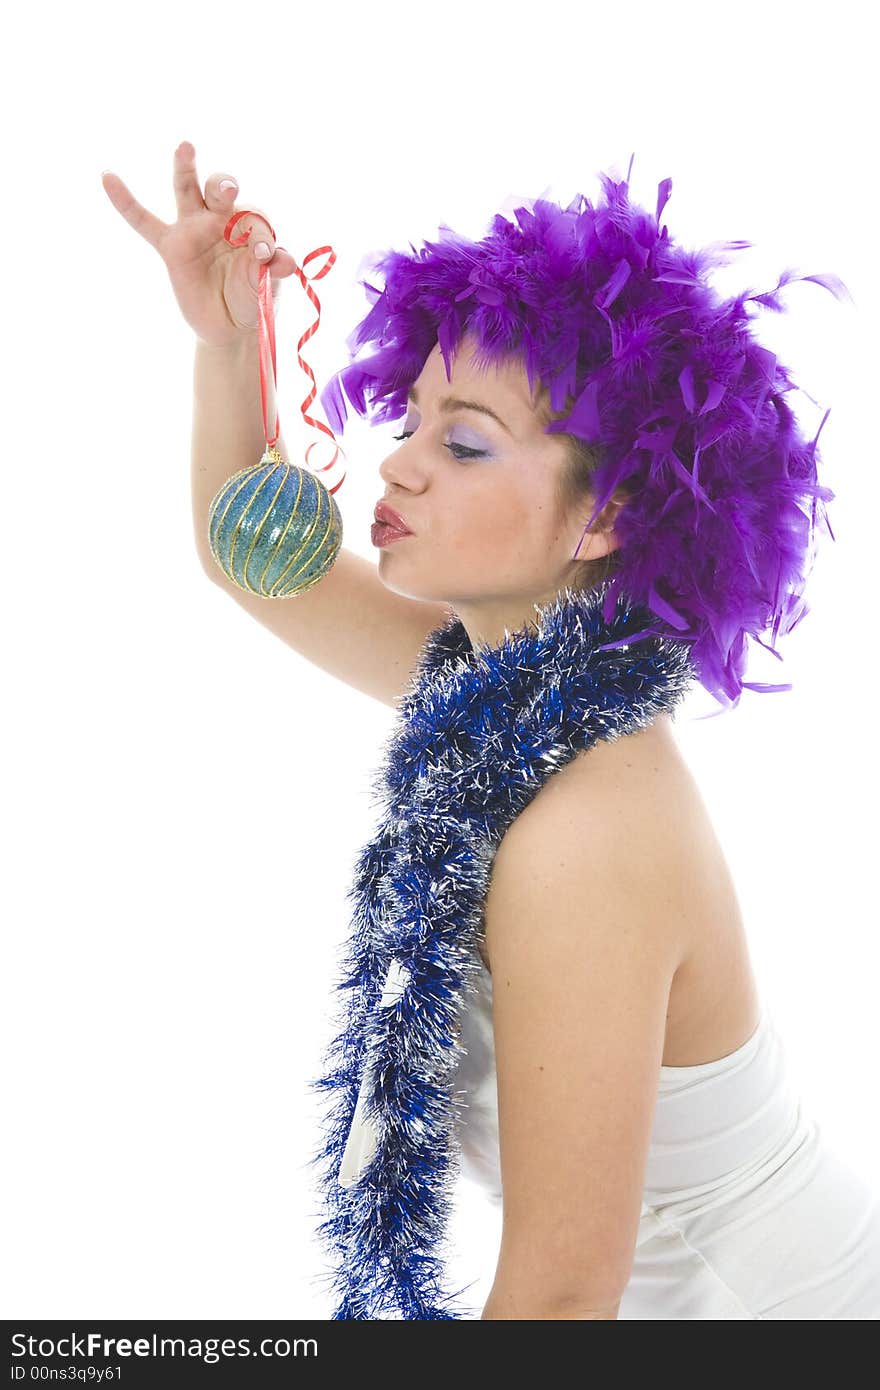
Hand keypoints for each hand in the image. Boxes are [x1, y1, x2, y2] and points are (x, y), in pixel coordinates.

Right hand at [102, 140, 298, 346]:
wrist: (230, 327)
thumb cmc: (251, 298)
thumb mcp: (266, 285)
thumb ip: (273, 268)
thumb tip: (283, 259)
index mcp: (249, 225)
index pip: (254, 217)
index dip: (259, 233)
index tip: (265, 255)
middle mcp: (221, 218)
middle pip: (220, 190)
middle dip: (224, 186)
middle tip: (229, 190)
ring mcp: (194, 228)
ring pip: (187, 190)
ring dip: (187, 169)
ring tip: (186, 148)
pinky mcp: (171, 246)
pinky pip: (143, 221)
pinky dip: (125, 201)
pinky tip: (108, 176)